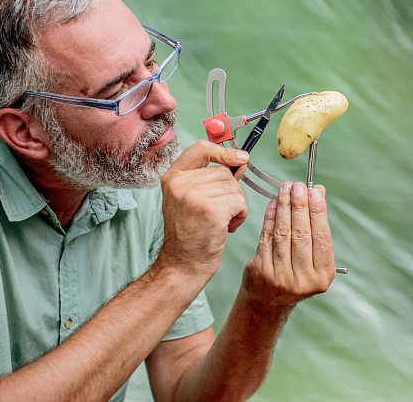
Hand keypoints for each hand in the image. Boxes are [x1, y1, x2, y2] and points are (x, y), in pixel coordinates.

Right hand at [158, 140, 248, 281]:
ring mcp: (194, 195)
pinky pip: (239, 202)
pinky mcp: (211, 209)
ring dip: (236, 205)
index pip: (200, 148)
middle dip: (231, 191)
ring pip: (234, 187)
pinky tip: (227, 227)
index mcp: (172, 177)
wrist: (183, 264)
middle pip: (223, 172)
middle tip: (220, 211)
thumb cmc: (190, 233)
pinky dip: (240, 215)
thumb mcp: (190, 198)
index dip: (223, 151)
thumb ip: (210, 178)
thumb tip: (240, 160)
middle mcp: (180, 183)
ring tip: (221, 221)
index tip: (240, 157)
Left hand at [242, 182, 335, 313]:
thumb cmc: (295, 275)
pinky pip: (266, 236)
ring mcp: (281, 276)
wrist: (267, 302)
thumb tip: (318, 192)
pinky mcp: (261, 270)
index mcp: (322, 276)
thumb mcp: (313, 260)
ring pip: (283, 233)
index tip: (314, 191)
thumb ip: (316, 229)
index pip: (321, 237)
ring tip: (285, 189)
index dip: (318, 212)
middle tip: (297, 186)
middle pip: (301, 233)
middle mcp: (303, 280)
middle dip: (299, 205)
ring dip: (284, 207)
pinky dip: (270, 217)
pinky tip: (273, 203)